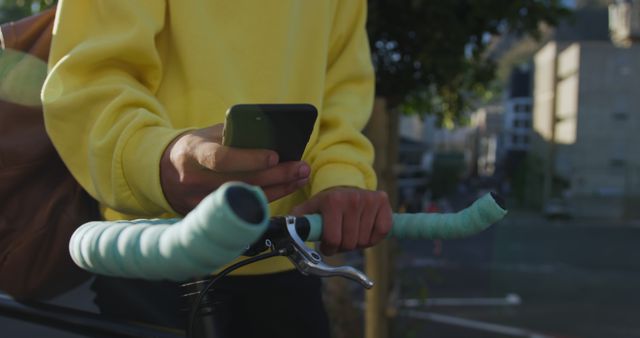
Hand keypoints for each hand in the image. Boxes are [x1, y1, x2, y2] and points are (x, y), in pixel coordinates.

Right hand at [161, 124, 309, 214]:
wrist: (164, 173)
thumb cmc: (195, 148)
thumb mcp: (206, 134)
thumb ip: (233, 135)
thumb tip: (271, 136)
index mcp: (192, 153)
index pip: (220, 158)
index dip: (248, 159)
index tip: (274, 155)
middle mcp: (195, 180)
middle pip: (242, 181)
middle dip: (277, 174)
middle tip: (301, 166)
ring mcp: (200, 202)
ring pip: (247, 197)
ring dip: (280, 187)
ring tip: (300, 176)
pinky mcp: (208, 216)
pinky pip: (244, 208)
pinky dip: (268, 197)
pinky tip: (286, 188)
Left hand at [292, 187, 391, 254]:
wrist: (346, 187)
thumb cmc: (326, 204)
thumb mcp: (310, 209)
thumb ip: (297, 220)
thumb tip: (280, 229)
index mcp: (333, 201)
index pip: (333, 240)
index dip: (329, 248)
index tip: (327, 245)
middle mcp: (353, 198)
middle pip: (349, 243)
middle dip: (342, 246)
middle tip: (339, 237)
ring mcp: (370, 199)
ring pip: (365, 241)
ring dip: (357, 242)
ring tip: (350, 231)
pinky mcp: (383, 202)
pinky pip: (381, 233)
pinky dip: (373, 237)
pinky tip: (365, 229)